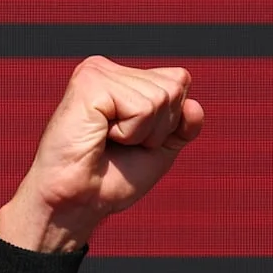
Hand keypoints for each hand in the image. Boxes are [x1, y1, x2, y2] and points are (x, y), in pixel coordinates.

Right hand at [0, 56, 204, 251]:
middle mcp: (109, 69)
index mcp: (123, 78)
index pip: (179, 81)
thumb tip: (194, 104)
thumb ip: (183, 125)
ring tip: (109, 142)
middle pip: (174, 88)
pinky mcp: (89, 83)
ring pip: (161, 98)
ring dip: (142, 134)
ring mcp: (97, 72)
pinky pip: (143, 108)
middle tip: (120, 144)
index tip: (136, 141)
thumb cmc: (112, 178)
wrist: (78, 203)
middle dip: (158, 128)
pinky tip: (101, 137)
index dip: (170, 122)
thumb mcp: (160, 149)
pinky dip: (130, 133)